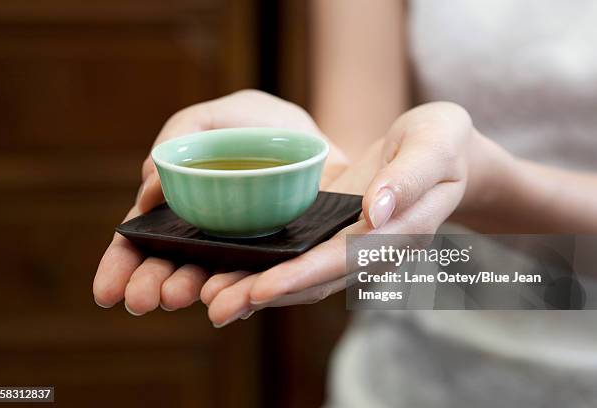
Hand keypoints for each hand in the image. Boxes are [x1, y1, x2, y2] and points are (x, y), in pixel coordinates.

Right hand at [93, 90, 348, 313]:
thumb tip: (148, 186)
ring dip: (190, 291)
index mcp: (183, 206)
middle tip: (141, 300)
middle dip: (152, 287)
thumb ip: (178, 137)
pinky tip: (224, 301)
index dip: (123, 266)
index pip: (145, 240)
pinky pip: (260, 280)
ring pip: (212, 280)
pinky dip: (241, 292)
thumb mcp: (213, 117)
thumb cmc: (259, 126)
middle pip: (173, 267)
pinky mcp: (280, 259)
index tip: (104, 292)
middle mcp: (209, 236)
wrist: (318, 137)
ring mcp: (244, 251)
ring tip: (173, 296)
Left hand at [201, 102, 514, 325]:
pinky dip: (265, 264)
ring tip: (212, 297)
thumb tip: (375, 210)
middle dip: (266, 293)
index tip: (261, 288)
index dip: (302, 276)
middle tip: (216, 308)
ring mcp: (348, 243)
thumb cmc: (442, 144)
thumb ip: (409, 178)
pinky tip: (231, 267)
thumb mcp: (435, 146)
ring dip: (258, 286)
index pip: (343, 260)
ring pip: (300, 273)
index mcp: (397, 233)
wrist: (441, 152)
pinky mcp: (332, 230)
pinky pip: (296, 253)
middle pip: (314, 279)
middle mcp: (369, 248)